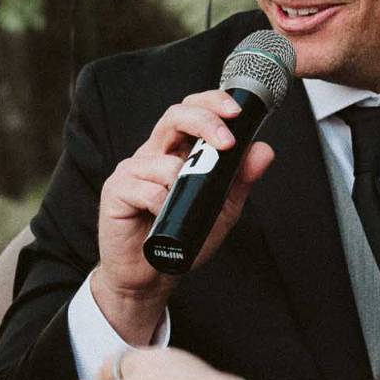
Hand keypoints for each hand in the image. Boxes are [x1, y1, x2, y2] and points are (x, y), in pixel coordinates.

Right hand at [93, 92, 276, 341]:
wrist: (150, 276)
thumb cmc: (182, 238)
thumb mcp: (221, 209)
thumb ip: (239, 180)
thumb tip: (263, 150)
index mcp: (176, 151)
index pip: (192, 111)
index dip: (212, 103)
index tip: (237, 112)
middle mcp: (153, 154)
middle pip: (174, 116)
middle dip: (204, 122)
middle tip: (227, 143)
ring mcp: (132, 171)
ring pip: (164, 160)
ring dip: (183, 184)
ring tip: (184, 210)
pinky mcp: (116, 190)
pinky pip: (147, 189)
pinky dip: (162, 205)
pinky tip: (161, 220)